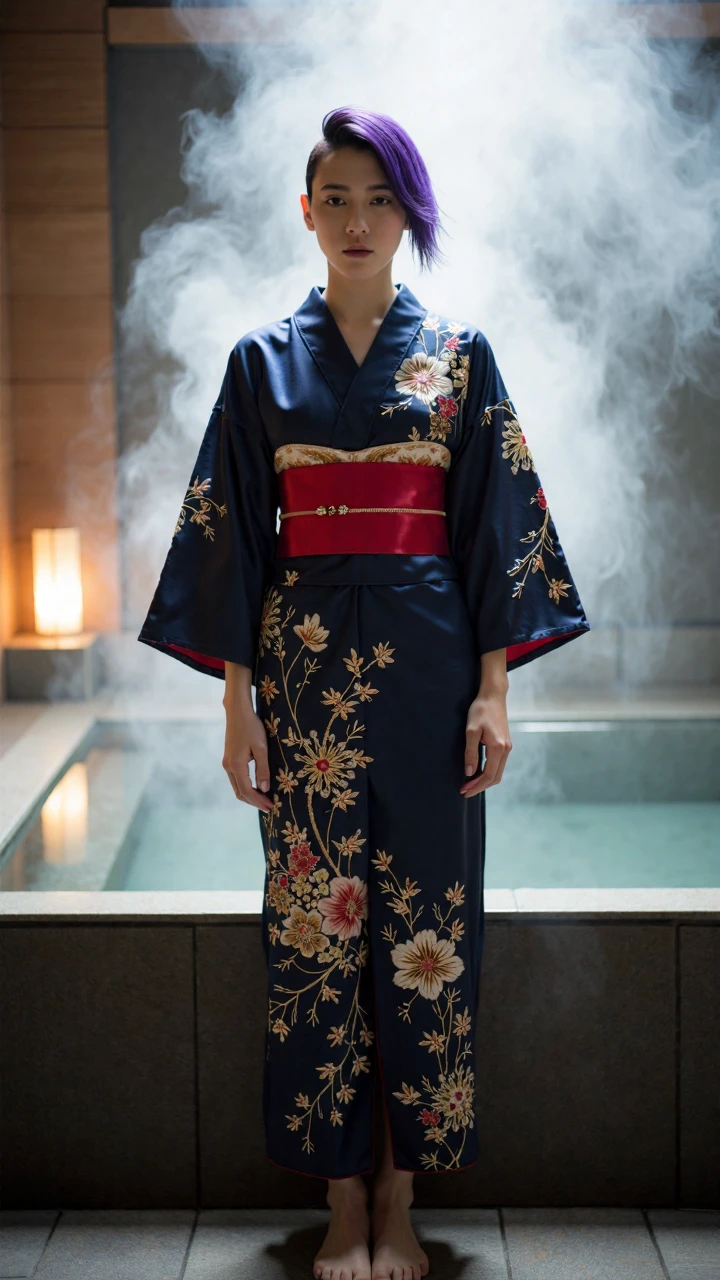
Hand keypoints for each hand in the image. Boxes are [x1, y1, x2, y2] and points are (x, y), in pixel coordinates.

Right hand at [222, 695, 273, 812]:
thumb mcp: (261, 748)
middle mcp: (228, 766)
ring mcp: (227, 763)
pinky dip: (246, 786)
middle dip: (254, 801)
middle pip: (239, 792)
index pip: (247, 791)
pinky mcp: (229, 758)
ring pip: (237, 786)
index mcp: (236, 765)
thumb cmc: (251, 727)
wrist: (237, 711)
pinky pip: (236, 778)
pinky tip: (256, 785)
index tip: (271, 807)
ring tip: (264, 798)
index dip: (258, 801)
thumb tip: (264, 789)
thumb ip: (262, 769)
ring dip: (249, 794)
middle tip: (269, 806)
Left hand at [460, 689, 511, 796]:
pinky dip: (489, 772)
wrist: (493, 696)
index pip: (488, 775)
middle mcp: (505, 750)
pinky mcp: (505, 744)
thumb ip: (470, 752)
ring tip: (469, 783)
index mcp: (498, 748)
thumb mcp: (471, 731)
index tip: (464, 791)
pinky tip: (478, 772)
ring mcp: (507, 747)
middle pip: (495, 777)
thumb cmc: (481, 710)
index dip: (476, 786)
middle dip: (480, 786)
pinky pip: (498, 764)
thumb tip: (469, 772)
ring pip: (498, 772)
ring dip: (484, 780)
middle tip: (465, 790)